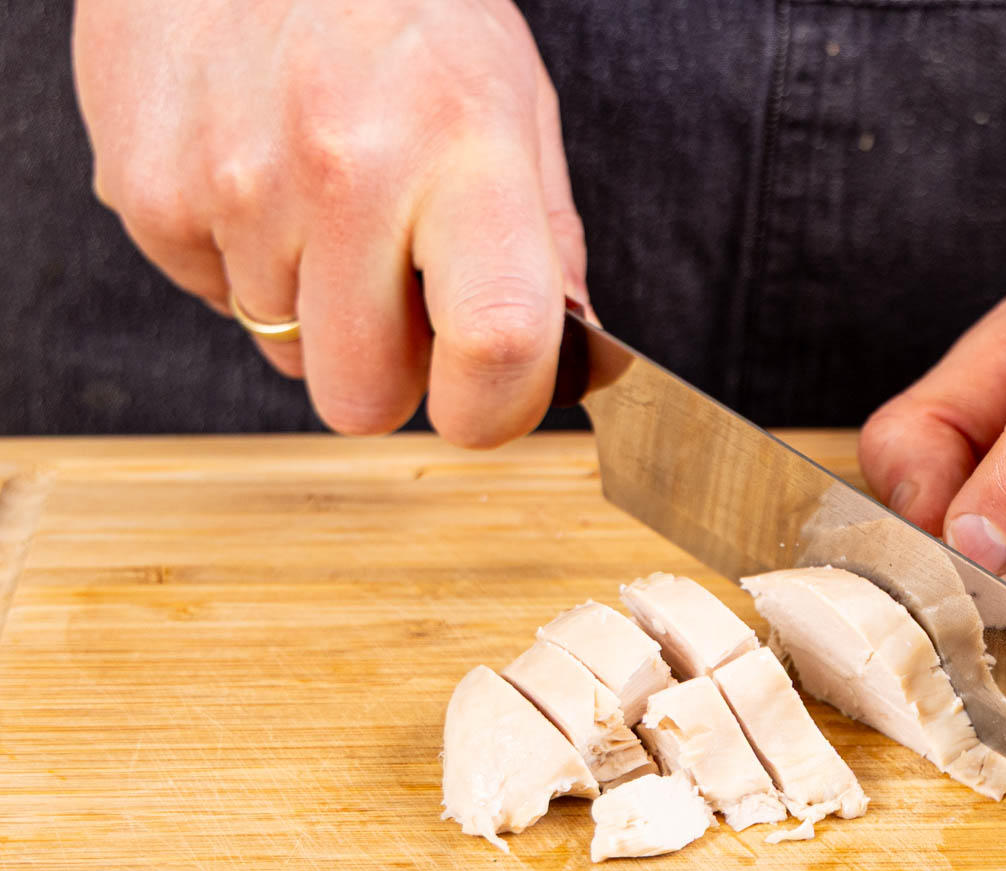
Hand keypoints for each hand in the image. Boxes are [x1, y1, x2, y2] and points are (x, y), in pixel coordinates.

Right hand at [72, 0, 584, 445]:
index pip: (496, 346)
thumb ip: (544, 241)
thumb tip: (572, 357)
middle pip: (363, 397)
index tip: (490, 403)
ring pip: (285, 349)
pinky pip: (211, 296)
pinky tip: (258, 170)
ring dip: (313, 301)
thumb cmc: (401, 4)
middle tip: (397, 291)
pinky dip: (241, 258)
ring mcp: (236, 187)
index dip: (497, 410)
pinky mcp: (148, 193)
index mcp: (464, 153)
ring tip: (323, 193)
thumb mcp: (510, 100)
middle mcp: (348, 173)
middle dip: (387, 370)